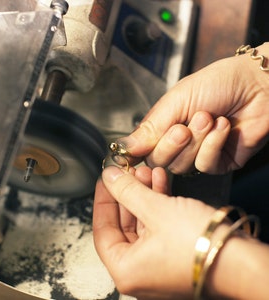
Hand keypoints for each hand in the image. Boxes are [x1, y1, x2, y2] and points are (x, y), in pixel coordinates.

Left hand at [93, 166, 215, 298]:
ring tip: (147, 171)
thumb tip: (109, 177)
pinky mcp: (175, 252)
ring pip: (143, 221)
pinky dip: (159, 202)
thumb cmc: (200, 245)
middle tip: (129, 172)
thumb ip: (128, 192)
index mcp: (127, 270)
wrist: (242, 259)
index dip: (103, 200)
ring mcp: (158, 262)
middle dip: (129, 193)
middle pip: (124, 224)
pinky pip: (159, 224)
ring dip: (145, 194)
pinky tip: (161, 181)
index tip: (106, 180)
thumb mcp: (156, 211)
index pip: (102, 230)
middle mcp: (141, 271)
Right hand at [117, 43, 268, 173]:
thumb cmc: (217, 83)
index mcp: (163, 126)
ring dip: (196, 140)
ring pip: (181, 166)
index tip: (135, 152)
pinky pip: (204, 166)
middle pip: (158, 162)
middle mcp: (178, 143)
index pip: (142, 150)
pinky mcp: (218, 163)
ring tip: (209, 118)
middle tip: (184, 126)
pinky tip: (222, 127)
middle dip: (172, 144)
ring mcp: (197, 154)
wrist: (257, 84)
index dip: (138, 153)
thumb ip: (150, 127)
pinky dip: (212, 146)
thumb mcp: (176, 100)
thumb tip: (123, 147)